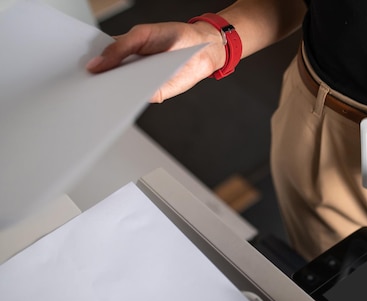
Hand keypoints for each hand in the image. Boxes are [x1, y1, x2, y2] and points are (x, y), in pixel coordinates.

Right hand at [86, 21, 224, 101]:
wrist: (202, 50)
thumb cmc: (174, 37)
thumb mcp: (141, 35)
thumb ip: (119, 48)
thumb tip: (96, 64)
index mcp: (122, 52)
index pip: (97, 60)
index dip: (83, 65)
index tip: (68, 70)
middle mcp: (128, 70)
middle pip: (105, 80)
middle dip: (91, 84)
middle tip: (76, 87)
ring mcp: (140, 83)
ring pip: (119, 93)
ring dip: (108, 96)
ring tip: (93, 95)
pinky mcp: (154, 94)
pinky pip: (137, 100)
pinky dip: (128, 101)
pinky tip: (119, 100)